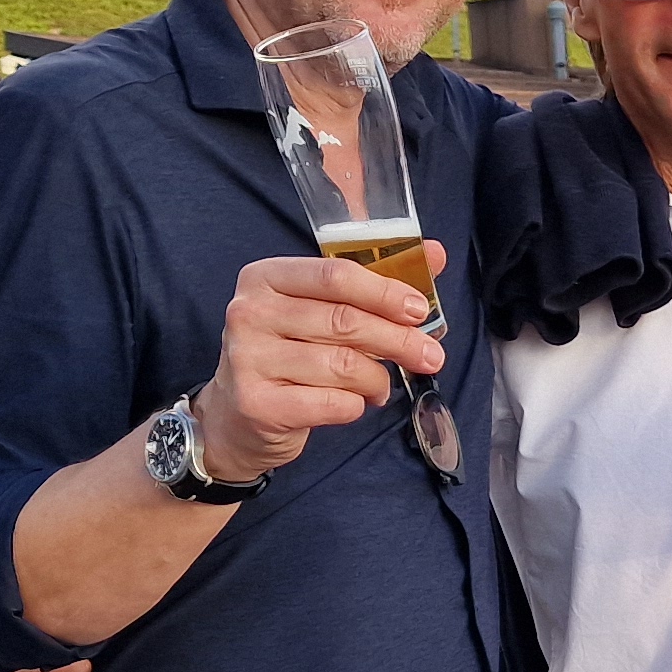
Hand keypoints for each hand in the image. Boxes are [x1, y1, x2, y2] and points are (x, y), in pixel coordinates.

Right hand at [199, 252, 437, 479]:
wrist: (236, 417)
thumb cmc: (287, 356)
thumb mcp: (318, 312)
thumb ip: (372, 285)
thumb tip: (435, 255)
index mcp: (265, 278)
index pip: (335, 275)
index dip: (384, 291)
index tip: (418, 310)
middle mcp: (250, 313)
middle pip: (344, 320)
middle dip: (397, 340)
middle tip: (430, 356)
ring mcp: (249, 359)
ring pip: (343, 365)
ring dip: (377, 379)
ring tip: (380, 386)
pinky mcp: (258, 404)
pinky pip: (332, 403)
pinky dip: (355, 405)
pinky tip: (354, 403)